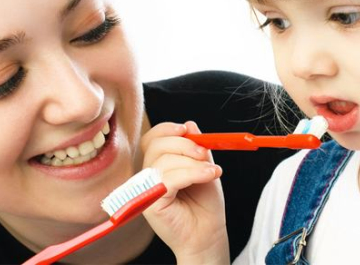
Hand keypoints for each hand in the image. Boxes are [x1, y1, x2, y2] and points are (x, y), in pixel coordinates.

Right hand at [140, 121, 229, 264]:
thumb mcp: (204, 168)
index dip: (167, 130)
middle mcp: (148, 176)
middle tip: (205, 153)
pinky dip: (193, 173)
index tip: (187, 129)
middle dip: (184, 144)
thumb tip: (190, 125)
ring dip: (193, 162)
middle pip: (156, 145)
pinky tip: (209, 175)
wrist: (208, 234)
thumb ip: (196, 148)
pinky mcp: (151, 202)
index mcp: (157, 165)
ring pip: (164, 161)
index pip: (152, 139)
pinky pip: (170, 178)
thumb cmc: (205, 205)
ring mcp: (147, 190)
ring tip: (212, 171)